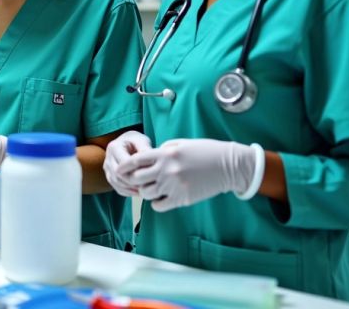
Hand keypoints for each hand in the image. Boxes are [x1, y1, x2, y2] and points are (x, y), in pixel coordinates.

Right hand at [103, 130, 153, 196]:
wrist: (128, 142)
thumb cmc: (137, 141)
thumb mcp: (142, 141)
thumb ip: (145, 150)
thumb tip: (150, 163)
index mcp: (114, 147)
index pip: (123, 164)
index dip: (135, 171)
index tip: (150, 175)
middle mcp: (107, 157)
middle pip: (117, 174)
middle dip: (132, 181)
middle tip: (148, 185)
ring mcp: (107, 167)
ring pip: (116, 182)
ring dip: (130, 188)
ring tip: (145, 190)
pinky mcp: (109, 175)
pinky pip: (116, 187)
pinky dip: (127, 192)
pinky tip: (138, 192)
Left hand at [124, 138, 261, 211]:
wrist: (229, 166)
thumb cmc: (206, 152)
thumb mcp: (182, 143)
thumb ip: (164, 149)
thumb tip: (150, 157)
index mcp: (166, 153)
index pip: (136, 160)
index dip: (125, 166)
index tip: (119, 170)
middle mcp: (167, 169)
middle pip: (137, 179)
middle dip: (135, 180)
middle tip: (140, 181)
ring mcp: (174, 185)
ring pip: (146, 193)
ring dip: (147, 192)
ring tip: (154, 189)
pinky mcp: (182, 199)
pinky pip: (159, 205)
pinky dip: (157, 203)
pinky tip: (163, 198)